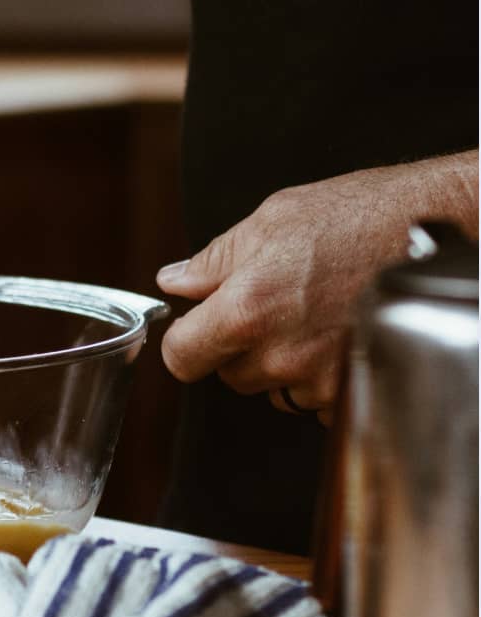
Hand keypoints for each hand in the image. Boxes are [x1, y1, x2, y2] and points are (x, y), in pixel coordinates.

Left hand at [157, 151, 478, 422]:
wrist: (442, 230)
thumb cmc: (364, 216)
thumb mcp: (275, 220)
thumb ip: (214, 260)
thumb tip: (175, 281)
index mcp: (247, 309)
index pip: (181, 357)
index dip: (184, 343)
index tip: (195, 331)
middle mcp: (280, 354)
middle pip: (229, 374)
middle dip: (241, 347)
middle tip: (277, 306)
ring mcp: (320, 379)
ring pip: (274, 389)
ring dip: (284, 364)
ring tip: (318, 315)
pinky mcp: (355, 392)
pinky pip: (316, 401)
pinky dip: (323, 377)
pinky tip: (342, 335)